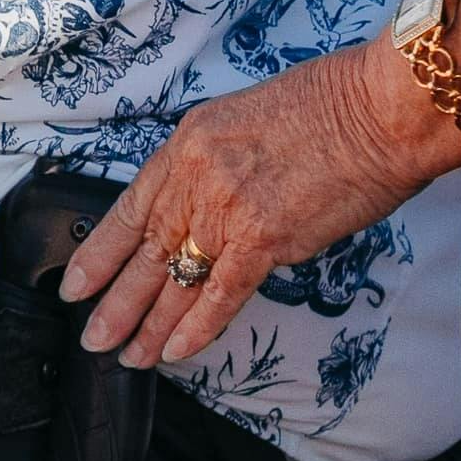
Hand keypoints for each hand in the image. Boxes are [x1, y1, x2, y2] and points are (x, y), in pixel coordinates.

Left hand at [56, 40, 460, 373]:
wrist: (384, 108)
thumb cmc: (336, 104)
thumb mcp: (248, 118)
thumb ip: (219, 163)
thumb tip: (212, 207)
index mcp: (189, 143)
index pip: (131, 208)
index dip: (100, 252)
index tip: (76, 283)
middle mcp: (197, 177)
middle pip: (145, 251)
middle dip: (115, 301)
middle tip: (93, 338)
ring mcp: (227, 210)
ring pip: (175, 280)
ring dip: (149, 325)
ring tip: (127, 356)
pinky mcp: (265, 239)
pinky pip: (220, 294)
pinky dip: (197, 327)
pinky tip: (175, 352)